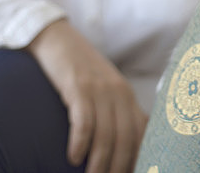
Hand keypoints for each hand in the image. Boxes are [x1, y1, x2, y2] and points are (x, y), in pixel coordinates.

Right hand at [26, 19, 147, 172]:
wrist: (56, 38)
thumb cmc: (79, 70)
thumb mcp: (104, 90)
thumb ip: (116, 113)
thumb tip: (124, 147)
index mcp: (128, 96)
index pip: (142, 134)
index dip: (138, 158)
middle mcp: (119, 93)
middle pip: (126, 139)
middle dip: (119, 167)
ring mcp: (99, 89)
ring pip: (106, 135)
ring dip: (99, 163)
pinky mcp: (78, 86)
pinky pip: (83, 120)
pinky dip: (80, 143)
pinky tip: (73, 158)